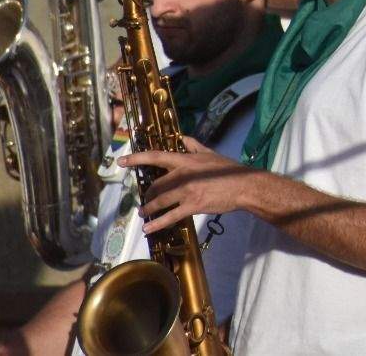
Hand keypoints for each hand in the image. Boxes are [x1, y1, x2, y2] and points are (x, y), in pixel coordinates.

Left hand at [125, 136, 253, 234]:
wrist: (244, 185)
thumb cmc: (228, 169)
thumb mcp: (210, 152)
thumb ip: (194, 145)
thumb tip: (182, 137)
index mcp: (185, 160)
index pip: (156, 157)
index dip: (137, 158)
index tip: (121, 161)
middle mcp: (182, 174)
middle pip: (156, 184)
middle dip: (148, 194)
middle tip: (145, 200)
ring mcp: (186, 191)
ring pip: (160, 201)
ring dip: (149, 208)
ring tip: (144, 213)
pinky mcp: (192, 205)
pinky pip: (170, 216)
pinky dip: (157, 223)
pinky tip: (148, 228)